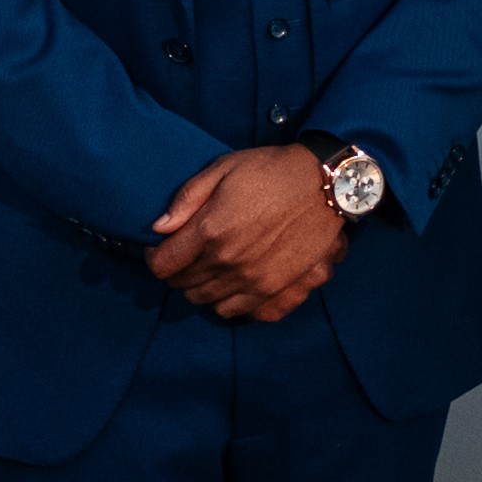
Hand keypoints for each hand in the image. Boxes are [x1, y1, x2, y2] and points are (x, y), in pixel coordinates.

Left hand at [146, 146, 352, 320]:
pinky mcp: (279, 291)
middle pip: (184, 285)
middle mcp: (229, 262)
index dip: (156, 257)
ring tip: (212, 268)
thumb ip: (187, 199)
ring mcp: (254, 281)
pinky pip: (241, 312)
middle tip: (189, 255)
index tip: (162, 248)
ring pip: (208, 302)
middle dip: (179, 271)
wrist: (325, 184)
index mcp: (210, 231)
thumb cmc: (272, 170)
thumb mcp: (223, 169)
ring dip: (203, 288)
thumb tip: (159, 228)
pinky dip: (231, 303)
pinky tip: (235, 285)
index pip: (163, 265)